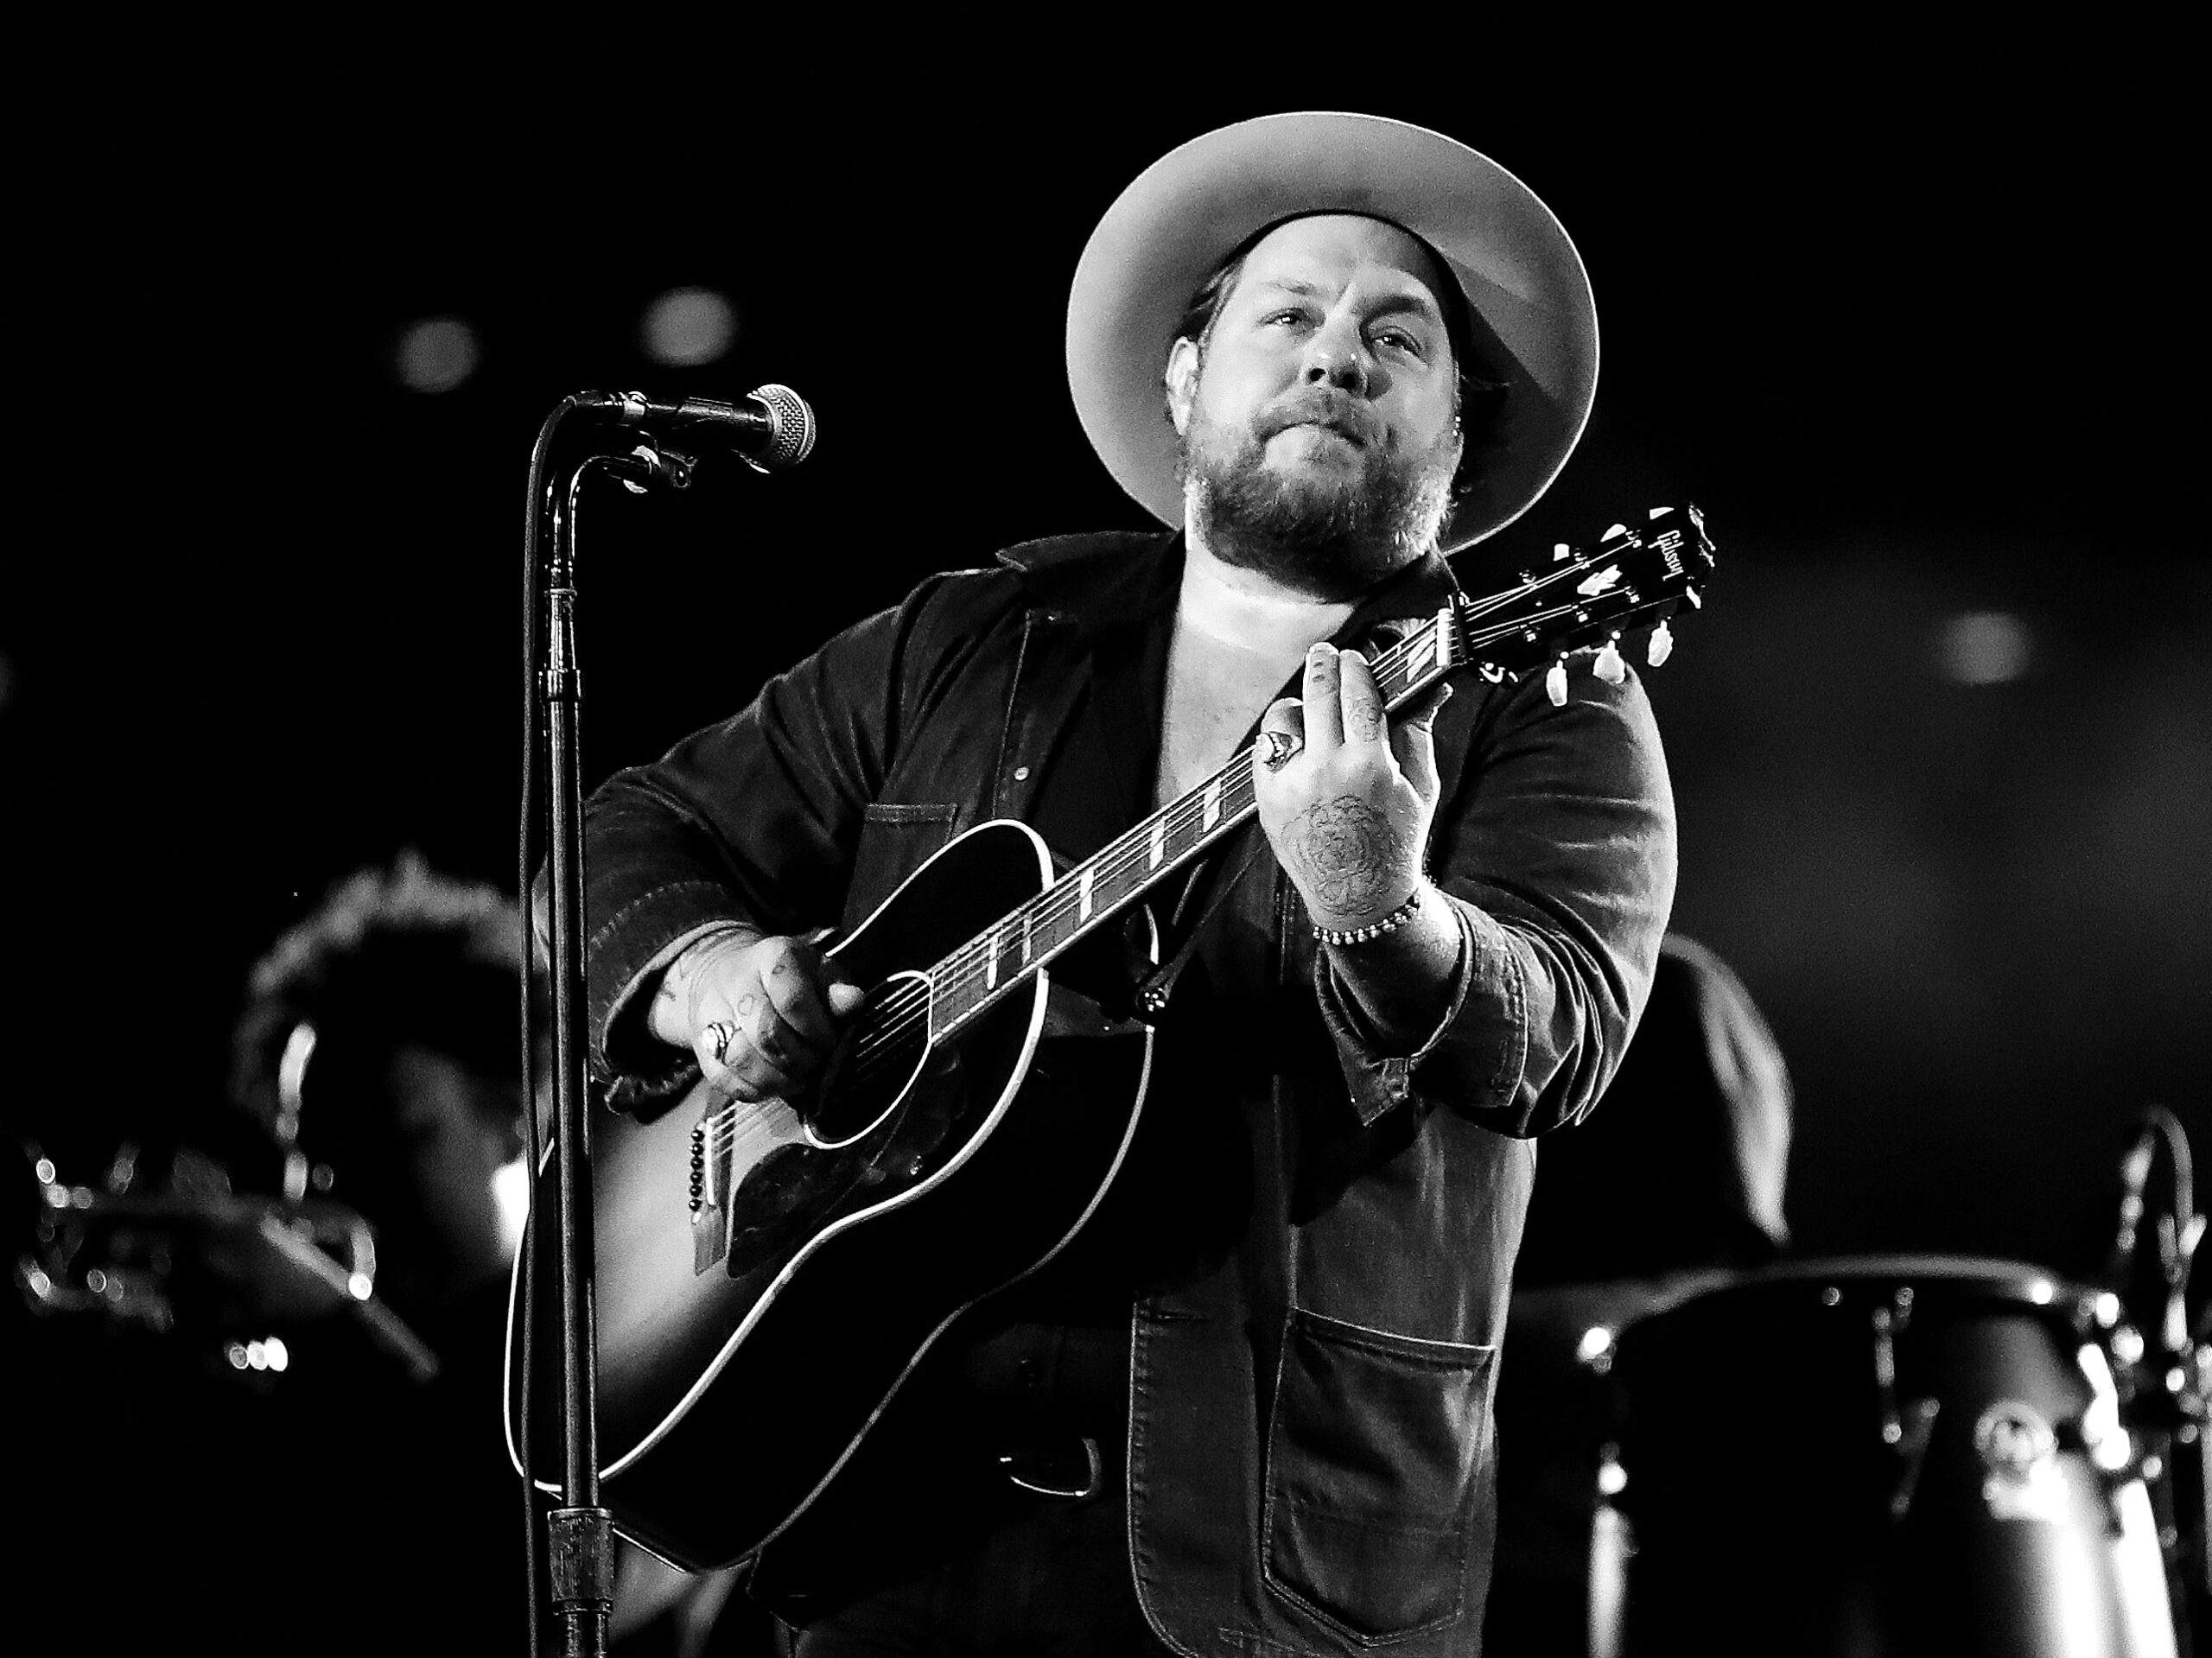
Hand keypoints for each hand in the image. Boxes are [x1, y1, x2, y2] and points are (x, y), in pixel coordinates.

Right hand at [656, 929, 866, 1101]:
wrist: (728, 977)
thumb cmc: (789, 980)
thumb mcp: (821, 974)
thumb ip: (838, 990)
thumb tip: (852, 1002)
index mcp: (772, 956)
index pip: (792, 999)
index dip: (817, 1030)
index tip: (830, 1041)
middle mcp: (734, 981)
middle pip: (766, 1033)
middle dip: (801, 1059)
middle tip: (817, 1064)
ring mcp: (710, 1015)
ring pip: (742, 1059)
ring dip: (780, 1079)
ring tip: (800, 1078)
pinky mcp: (701, 1049)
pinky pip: (727, 1080)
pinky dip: (758, 1090)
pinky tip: (776, 1083)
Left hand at [1253, 643, 1449, 931]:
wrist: (1356, 895)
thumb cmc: (1394, 841)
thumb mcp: (1420, 789)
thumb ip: (1419, 733)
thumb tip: (1431, 690)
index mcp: (1369, 766)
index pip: (1359, 695)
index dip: (1356, 668)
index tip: (1356, 657)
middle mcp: (1325, 771)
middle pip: (1318, 695)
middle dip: (1323, 665)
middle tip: (1325, 653)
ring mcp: (1291, 785)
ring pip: (1283, 718)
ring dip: (1297, 703)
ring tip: (1309, 704)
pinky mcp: (1266, 799)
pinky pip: (1265, 748)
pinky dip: (1279, 737)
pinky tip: (1295, 739)